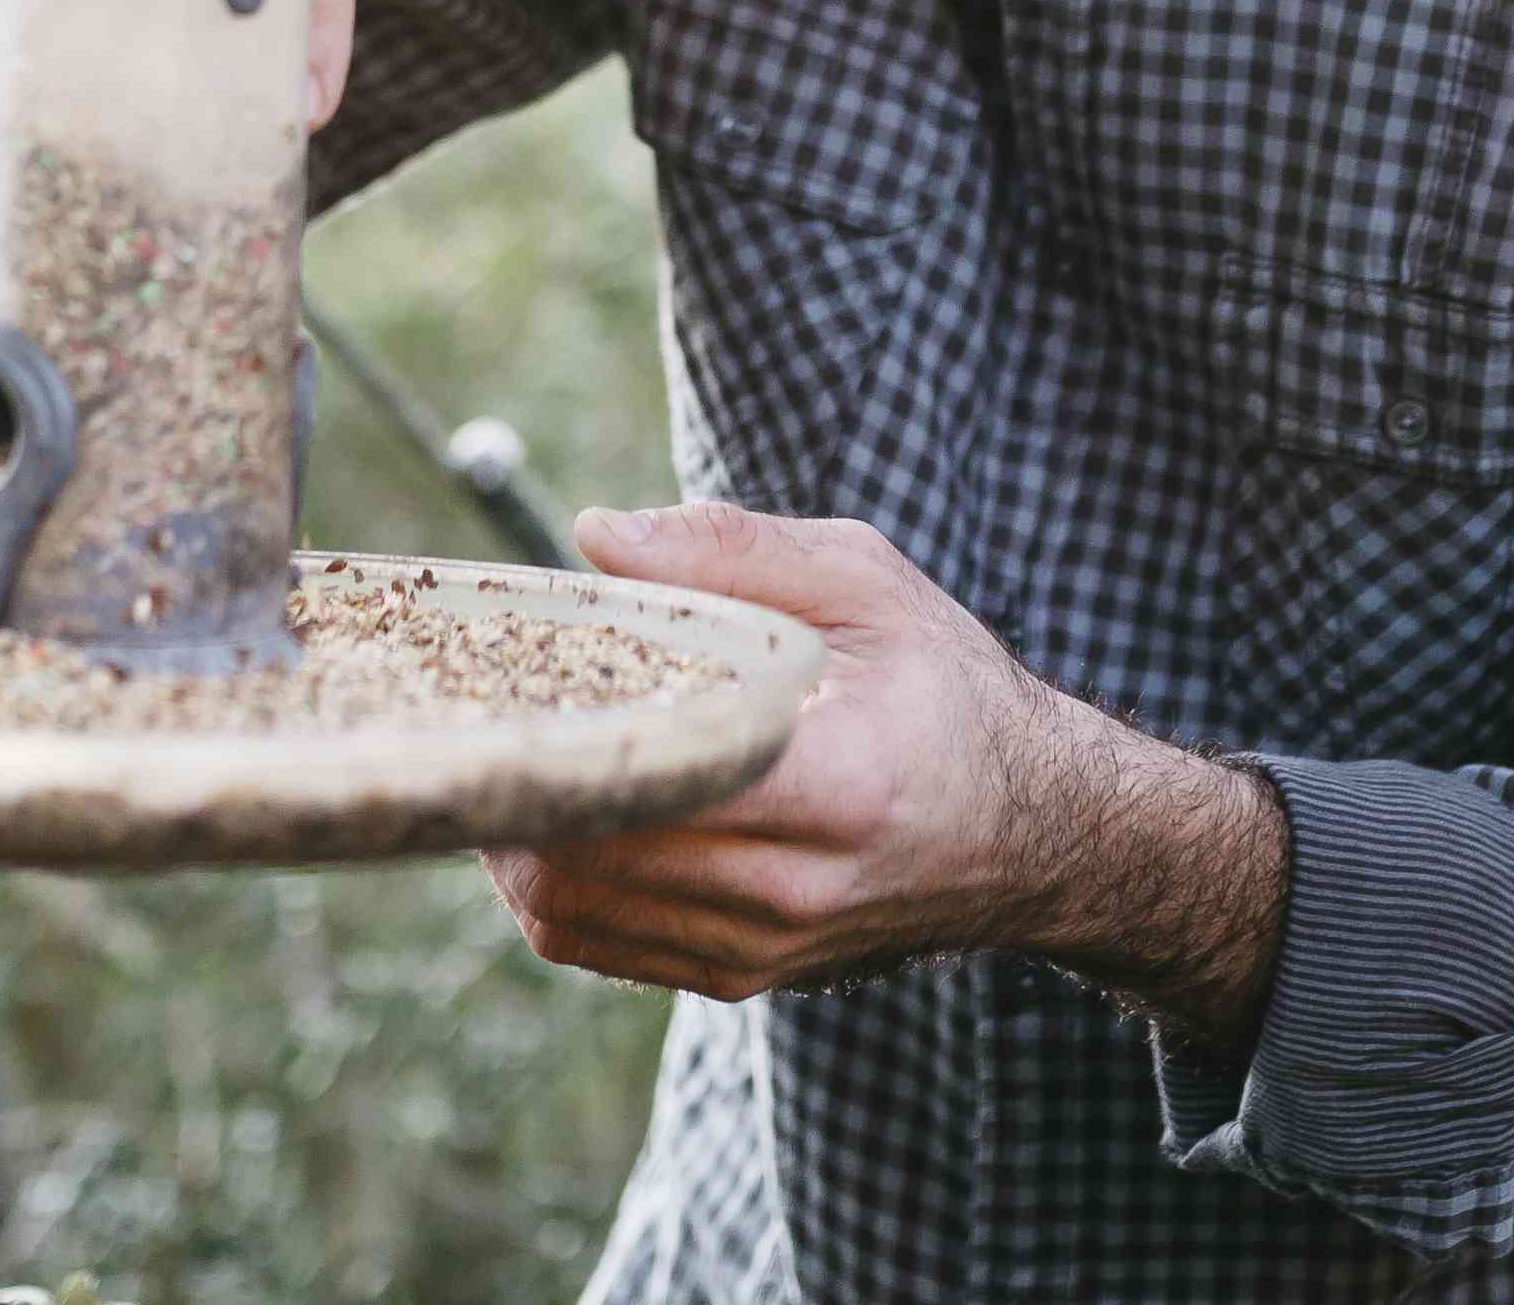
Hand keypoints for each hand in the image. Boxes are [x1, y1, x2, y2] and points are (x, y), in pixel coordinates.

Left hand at [487, 503, 1284, 1043]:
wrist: (1039, 834)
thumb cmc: (948, 691)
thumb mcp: (867, 584)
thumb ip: (731, 553)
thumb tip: (595, 538)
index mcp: (837, 779)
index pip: (645, 770)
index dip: (548, 724)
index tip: (501, 666)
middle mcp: (797, 884)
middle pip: (582, 853)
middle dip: (508, 778)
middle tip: (474, 704)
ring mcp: (765, 944)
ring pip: (571, 908)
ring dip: (514, 831)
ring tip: (503, 748)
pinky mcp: (743, 977)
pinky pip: (597, 941)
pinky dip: (550, 878)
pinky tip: (551, 809)